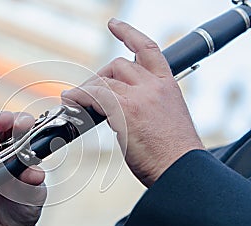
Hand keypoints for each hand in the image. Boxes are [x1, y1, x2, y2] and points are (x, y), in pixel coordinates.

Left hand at [62, 19, 204, 186]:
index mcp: (168, 86)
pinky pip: (94, 94)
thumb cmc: (173, 153)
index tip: (114, 25)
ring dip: (87, 89)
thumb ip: (145, 105)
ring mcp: (140, 96)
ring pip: (104, 79)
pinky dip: (79, 97)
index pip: (148, 49)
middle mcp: (155, 86)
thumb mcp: (165, 120)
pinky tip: (71, 101)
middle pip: (118, 64)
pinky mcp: (126, 111)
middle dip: (99, 76)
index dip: (129, 34)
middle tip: (88, 93)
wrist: (182, 171)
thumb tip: (116, 108)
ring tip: (75, 101)